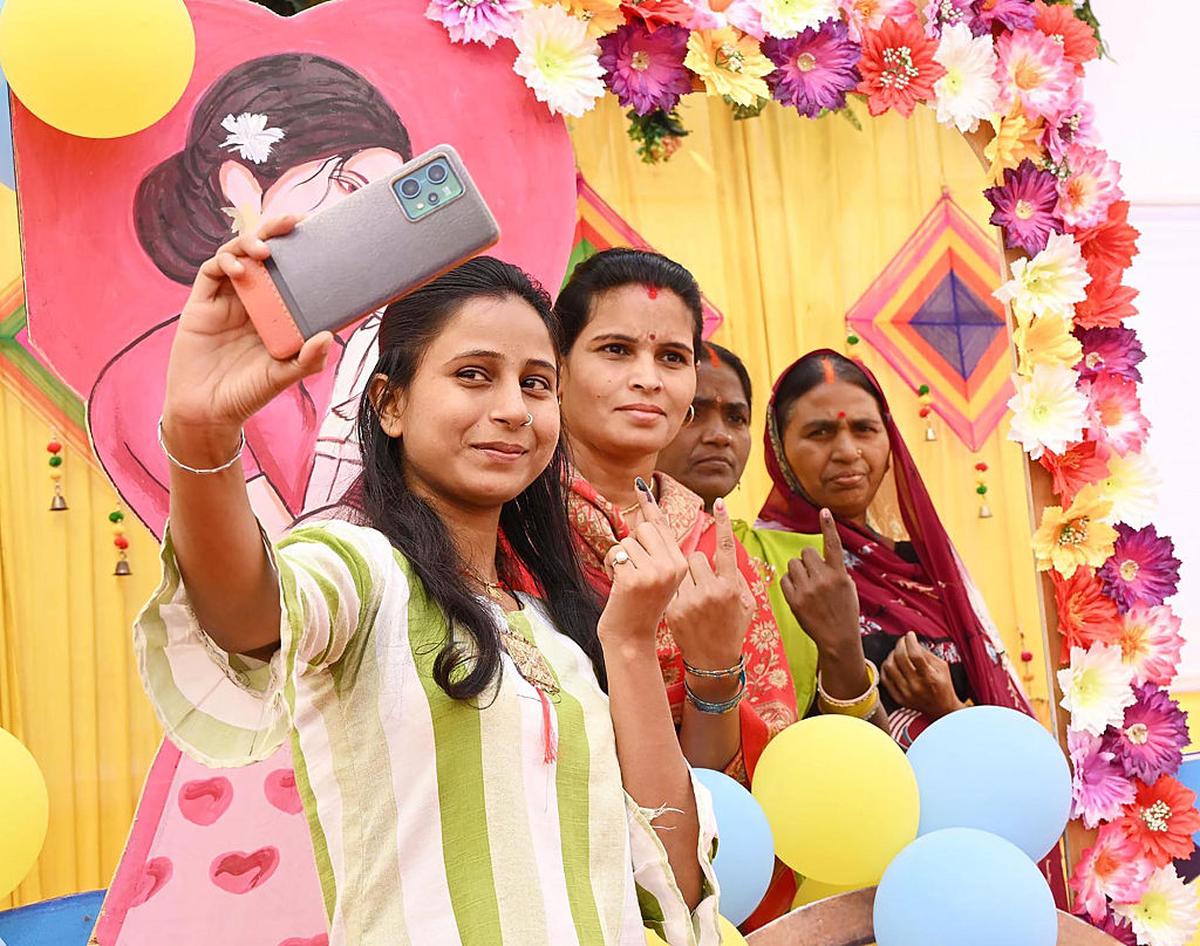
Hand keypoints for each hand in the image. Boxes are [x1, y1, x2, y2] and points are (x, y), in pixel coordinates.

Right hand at [162, 215, 332, 442]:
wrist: (205, 412)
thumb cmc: (247, 394)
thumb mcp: (283, 377)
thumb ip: (306, 360)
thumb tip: (329, 336)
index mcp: (275, 312)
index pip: (290, 272)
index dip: (300, 250)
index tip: (319, 232)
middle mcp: (252, 300)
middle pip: (263, 254)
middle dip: (276, 232)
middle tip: (295, 221)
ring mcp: (226, 299)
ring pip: (236, 255)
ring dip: (250, 243)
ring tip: (265, 251)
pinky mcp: (201, 304)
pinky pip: (211, 272)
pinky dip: (226, 263)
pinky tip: (240, 271)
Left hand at [598, 481, 688, 650]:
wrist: (631, 638)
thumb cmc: (640, 606)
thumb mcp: (658, 576)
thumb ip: (657, 549)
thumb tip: (646, 514)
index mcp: (681, 563)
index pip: (663, 526)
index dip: (650, 504)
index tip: (641, 484)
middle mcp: (673, 565)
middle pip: (644, 528)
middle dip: (631, 544)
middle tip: (633, 571)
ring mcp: (654, 572)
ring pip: (627, 541)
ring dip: (619, 559)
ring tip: (626, 583)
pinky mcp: (634, 579)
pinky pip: (614, 554)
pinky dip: (611, 568)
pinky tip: (618, 589)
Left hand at [665, 498, 753, 670]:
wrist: (712, 662)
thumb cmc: (731, 631)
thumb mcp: (746, 606)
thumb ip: (739, 579)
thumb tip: (729, 557)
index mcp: (732, 587)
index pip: (727, 548)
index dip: (724, 524)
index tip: (720, 502)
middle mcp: (712, 591)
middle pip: (695, 556)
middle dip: (693, 565)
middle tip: (697, 584)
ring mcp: (692, 600)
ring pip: (678, 568)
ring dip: (679, 576)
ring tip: (688, 598)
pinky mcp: (673, 608)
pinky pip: (668, 583)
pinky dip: (668, 588)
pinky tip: (677, 605)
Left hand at [780, 508, 860, 657]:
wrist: (838, 639)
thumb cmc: (844, 611)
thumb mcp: (848, 588)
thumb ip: (835, 570)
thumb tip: (820, 557)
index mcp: (839, 574)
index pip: (833, 545)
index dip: (828, 526)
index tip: (824, 511)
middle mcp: (823, 579)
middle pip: (805, 552)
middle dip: (808, 560)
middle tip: (814, 574)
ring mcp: (808, 590)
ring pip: (793, 564)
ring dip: (798, 571)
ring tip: (807, 586)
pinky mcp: (794, 600)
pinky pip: (784, 579)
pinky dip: (789, 583)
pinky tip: (799, 594)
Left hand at [880, 632, 965, 719]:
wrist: (943, 709)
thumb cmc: (943, 685)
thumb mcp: (942, 667)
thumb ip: (926, 653)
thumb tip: (911, 641)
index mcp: (930, 677)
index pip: (915, 654)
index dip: (910, 641)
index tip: (910, 635)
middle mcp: (916, 686)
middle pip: (900, 658)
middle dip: (900, 644)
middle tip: (903, 641)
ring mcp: (905, 693)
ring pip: (889, 667)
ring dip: (891, 655)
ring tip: (898, 652)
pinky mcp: (898, 698)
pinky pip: (885, 678)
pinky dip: (886, 667)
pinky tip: (892, 663)